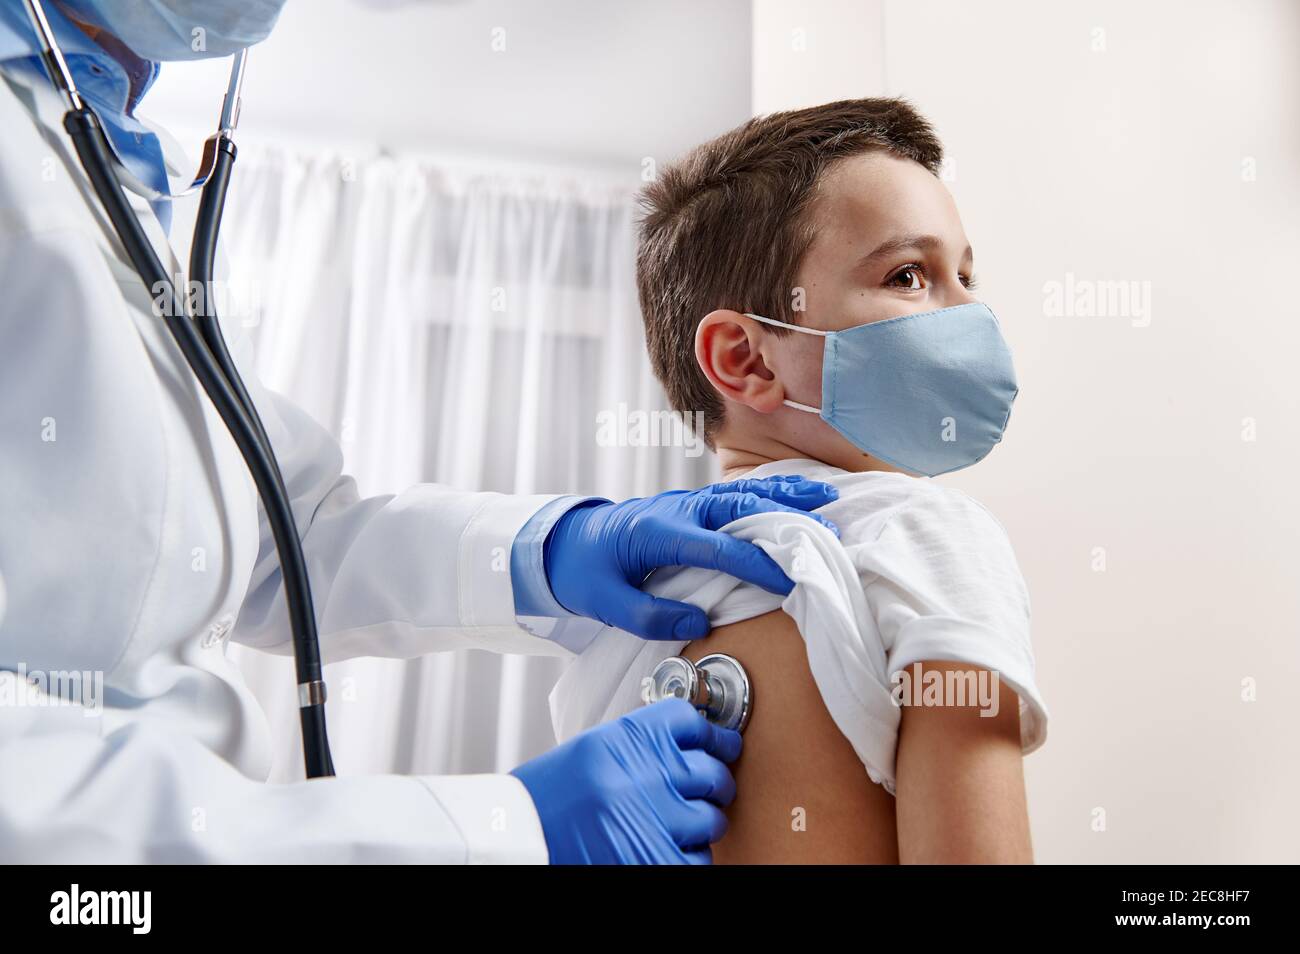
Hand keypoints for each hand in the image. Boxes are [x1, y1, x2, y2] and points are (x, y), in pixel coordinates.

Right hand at [511, 699, 740, 863]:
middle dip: (713, 783)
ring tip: (672, 824)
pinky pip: (699, 858)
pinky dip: (687, 856)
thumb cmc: (552, 795)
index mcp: (629, 738)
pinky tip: (663, 847)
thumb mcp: (596, 750)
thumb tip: (697, 747)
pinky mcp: (658, 859)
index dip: (714, 735)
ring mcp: (656, 819)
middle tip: (706, 790)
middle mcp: (646, 774)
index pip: (692, 722)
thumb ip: (644, 745)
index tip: (722, 744)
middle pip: (712, 771)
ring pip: (712, 819)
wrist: (519, 836)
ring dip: (699, 824)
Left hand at [544, 476, 838, 639]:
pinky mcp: (690, 506)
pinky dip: (769, 493)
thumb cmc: (583, 572)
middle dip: (786, 521)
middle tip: (828, 534)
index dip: (758, 563)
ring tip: (827, 503)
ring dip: (785, 498)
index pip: (720, 547)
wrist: (562, 541)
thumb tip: (700, 622)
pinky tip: (797, 496)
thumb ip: (651, 615)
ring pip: (742, 494)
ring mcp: (684, 503)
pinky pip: (735, 495)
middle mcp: (677, 509)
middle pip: (740, 508)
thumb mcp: (605, 604)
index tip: (792, 579)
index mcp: (658, 533)